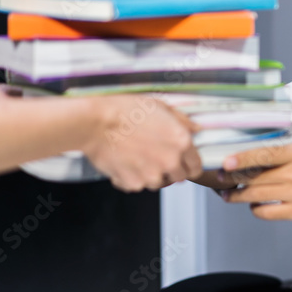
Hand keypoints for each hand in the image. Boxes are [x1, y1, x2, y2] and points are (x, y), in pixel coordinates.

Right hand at [82, 95, 202, 191]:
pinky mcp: (133, 183)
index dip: (189, 165)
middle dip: (170, 170)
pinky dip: (131, 178)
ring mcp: (152, 175)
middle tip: (155, 157)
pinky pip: (137, 185)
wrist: (95, 122)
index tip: (182, 163)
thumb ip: (182, 121)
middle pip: (179, 178)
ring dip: (151, 174)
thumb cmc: (125, 110)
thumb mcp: (160, 106)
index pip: (196, 167)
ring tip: (137, 156)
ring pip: (158, 183)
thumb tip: (196, 129)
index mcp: (181, 142)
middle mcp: (170, 161)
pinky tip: (124, 161)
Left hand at [218, 143, 291, 226]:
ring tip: (230, 196)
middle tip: (221, 180)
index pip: (264, 154)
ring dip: (239, 196)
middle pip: (255, 176)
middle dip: (233, 179)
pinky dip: (258, 210)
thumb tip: (268, 155)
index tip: (224, 162)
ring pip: (257, 195)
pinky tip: (257, 207)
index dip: (241, 159)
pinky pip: (269, 212)